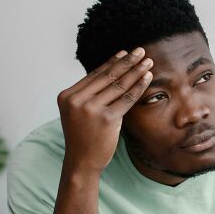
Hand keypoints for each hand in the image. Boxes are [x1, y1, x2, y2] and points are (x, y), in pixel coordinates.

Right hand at [56, 48, 153, 172]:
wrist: (81, 162)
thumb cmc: (83, 137)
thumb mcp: (78, 112)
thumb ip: (88, 94)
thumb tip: (110, 72)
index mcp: (67, 95)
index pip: (94, 75)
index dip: (112, 62)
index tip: (125, 52)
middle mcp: (76, 100)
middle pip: (107, 77)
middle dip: (126, 62)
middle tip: (140, 51)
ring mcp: (90, 109)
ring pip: (118, 86)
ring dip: (135, 71)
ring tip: (147, 61)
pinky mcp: (106, 119)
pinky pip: (126, 99)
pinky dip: (139, 87)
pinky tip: (147, 78)